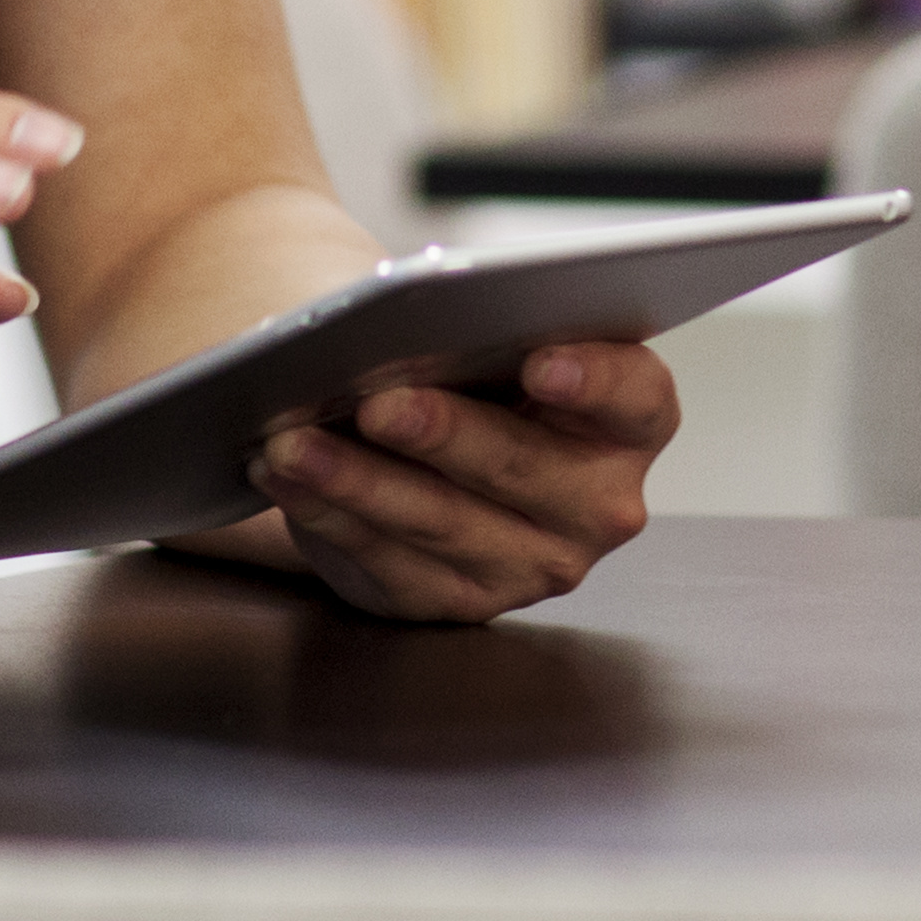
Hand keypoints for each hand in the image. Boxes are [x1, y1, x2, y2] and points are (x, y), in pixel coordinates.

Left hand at [237, 339, 677, 620]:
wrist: (428, 434)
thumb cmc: (476, 364)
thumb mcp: (498, 337)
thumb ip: (488, 327)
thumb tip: (416, 320)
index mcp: (629, 422)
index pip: (637, 398)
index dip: (593, 379)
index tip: (539, 358)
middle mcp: (597, 505)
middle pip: (524, 467)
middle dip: (443, 433)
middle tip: (378, 403)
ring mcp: (531, 563)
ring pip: (442, 521)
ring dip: (359, 480)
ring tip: (293, 441)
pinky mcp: (457, 601)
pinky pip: (386, 562)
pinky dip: (326, 513)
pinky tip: (283, 477)